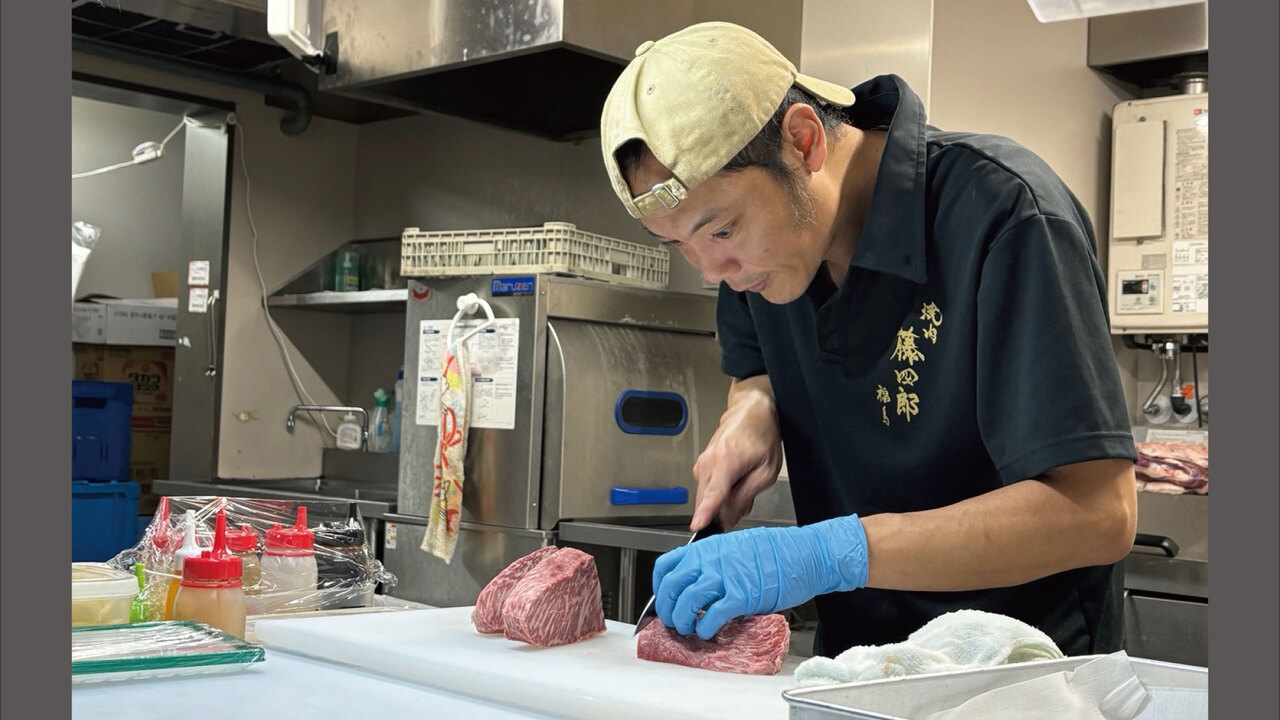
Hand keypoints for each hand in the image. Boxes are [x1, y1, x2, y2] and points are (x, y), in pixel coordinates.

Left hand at [652, 515, 869, 639]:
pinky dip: (704, 628)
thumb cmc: (777, 552)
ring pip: (687, 602)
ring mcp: (725, 577)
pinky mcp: (741, 596)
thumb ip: (714, 562)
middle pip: (673, 586)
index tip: (663, 597)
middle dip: (667, 608)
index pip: (668, 565)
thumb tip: (698, 581)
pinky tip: (707, 632)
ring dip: (682, 621)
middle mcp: (711, 560)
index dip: (660, 586)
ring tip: (687, 629)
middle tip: (672, 619)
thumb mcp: (736, 547)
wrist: (805, 554)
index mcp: (708, 547)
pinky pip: (711, 616)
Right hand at [693, 377, 782, 530]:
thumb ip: (746, 496)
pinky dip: (721, 492)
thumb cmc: (761, 436)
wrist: (749, 411)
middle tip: (745, 502)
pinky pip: (708, 489)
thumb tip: (729, 519)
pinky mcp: (700, 466)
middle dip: (723, 512)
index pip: (714, 494)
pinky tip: (735, 481)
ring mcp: (701, 464)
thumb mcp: (766, 471)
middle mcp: (708, 463)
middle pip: (707, 500)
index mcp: (726, 462)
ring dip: (724, 501)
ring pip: (707, 497)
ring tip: (744, 484)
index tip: (697, 526)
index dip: (706, 512)